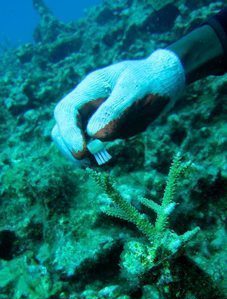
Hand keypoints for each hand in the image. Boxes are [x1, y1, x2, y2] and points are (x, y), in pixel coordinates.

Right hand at [52, 49, 184, 163]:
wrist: (165, 82)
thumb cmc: (151, 80)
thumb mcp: (135, 89)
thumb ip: (115, 110)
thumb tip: (94, 134)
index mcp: (90, 89)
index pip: (66, 111)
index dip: (68, 132)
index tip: (81, 151)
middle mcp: (87, 105)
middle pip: (62, 128)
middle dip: (69, 147)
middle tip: (88, 162)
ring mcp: (94, 119)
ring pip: (72, 140)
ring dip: (78, 155)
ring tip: (96, 163)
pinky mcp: (104, 130)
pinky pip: (89, 146)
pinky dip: (91, 156)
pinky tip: (101, 161)